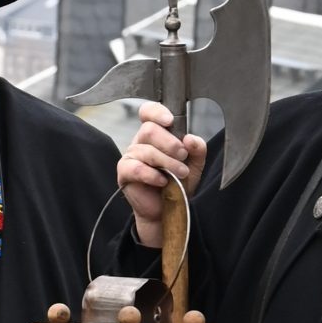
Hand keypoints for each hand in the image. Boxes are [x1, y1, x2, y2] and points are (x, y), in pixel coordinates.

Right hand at [116, 102, 206, 248]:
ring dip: (167, 162)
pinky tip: (163, 181)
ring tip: (180, 173)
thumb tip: (191, 138)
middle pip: (148, 129)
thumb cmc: (178, 184)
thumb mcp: (194, 165)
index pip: (148, 112)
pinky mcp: (125, 173)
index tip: (170, 121)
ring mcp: (131, 156)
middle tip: (183, 156)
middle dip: (170, 143)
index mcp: (156, 134)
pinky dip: (152, 174)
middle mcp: (141, 142)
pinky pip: (136, 168)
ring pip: (146, 150)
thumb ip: (197, 150)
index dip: (156, 112)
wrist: (169, 210)